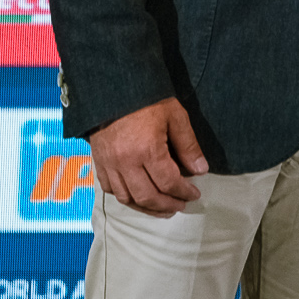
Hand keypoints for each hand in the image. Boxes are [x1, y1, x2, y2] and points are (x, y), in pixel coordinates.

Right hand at [87, 97, 208, 216]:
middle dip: (167, 205)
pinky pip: (110, 190)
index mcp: (147, 150)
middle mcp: (125, 162)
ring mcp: (109, 164)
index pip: (168, 182)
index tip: (195, 195)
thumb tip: (200, 170)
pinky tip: (138, 198)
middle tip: (181, 206)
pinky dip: (126, 198)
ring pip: (127, 198)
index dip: (184, 192)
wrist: (112, 89)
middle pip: (147, 197)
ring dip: (146, 208)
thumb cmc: (148, 99)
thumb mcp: (176, 116)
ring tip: (163, 209)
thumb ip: (188, 146)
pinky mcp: (98, 162)